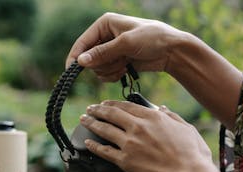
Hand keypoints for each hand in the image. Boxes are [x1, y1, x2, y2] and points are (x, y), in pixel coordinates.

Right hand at [66, 12, 182, 80]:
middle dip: (102, 64)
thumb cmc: (152, 39)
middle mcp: (105, 36)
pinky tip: (125, 71)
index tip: (71, 71)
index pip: (82, 42)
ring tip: (124, 65)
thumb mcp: (126, 44)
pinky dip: (113, 75)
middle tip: (117, 62)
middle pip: (88, 58)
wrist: (171, 51)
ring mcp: (110, 50)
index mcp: (104, 24)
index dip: (75, 57)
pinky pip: (105, 74)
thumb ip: (102, 53)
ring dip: (109, 71)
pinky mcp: (117, 62)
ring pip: (97, 68)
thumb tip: (80, 62)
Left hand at [80, 101, 223, 171]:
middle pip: (111, 114)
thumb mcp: (186, 128)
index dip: (113, 103)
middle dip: (98, 110)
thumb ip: (171, 116)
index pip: (127, 106)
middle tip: (90, 109)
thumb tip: (162, 108)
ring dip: (91, 123)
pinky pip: (104, 151)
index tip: (105, 103)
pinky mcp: (125, 161)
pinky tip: (87, 143)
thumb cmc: (193, 154)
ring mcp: (129, 143)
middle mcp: (138, 127)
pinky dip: (94, 146)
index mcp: (153, 117)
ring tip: (84, 120)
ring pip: (104, 129)